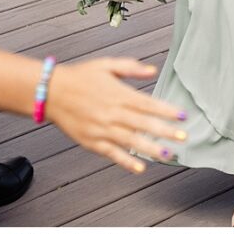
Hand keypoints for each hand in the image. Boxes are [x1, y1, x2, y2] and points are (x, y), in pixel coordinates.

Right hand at [44, 55, 186, 172]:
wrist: (50, 92)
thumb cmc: (79, 77)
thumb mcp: (106, 65)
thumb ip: (130, 68)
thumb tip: (152, 69)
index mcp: (119, 94)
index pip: (148, 104)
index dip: (166, 110)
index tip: (183, 116)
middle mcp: (113, 113)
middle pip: (143, 124)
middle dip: (165, 131)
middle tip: (183, 137)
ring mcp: (102, 129)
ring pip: (131, 141)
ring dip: (151, 149)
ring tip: (168, 155)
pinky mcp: (92, 141)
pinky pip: (112, 153)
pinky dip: (125, 161)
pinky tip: (140, 168)